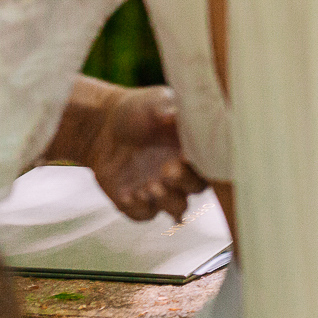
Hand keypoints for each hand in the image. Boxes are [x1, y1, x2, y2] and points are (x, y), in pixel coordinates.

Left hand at [85, 86, 207, 222]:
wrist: (104, 126)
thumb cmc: (140, 111)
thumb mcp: (157, 103)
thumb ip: (169, 109)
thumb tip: (176, 115)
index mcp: (195, 149)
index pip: (212, 162)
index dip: (205, 163)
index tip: (189, 155)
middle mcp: (184, 172)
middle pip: (198, 187)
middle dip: (185, 181)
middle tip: (168, 170)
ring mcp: (163, 189)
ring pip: (177, 208)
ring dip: (167, 201)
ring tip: (150, 186)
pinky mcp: (138, 202)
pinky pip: (145, 215)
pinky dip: (139, 208)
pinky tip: (128, 194)